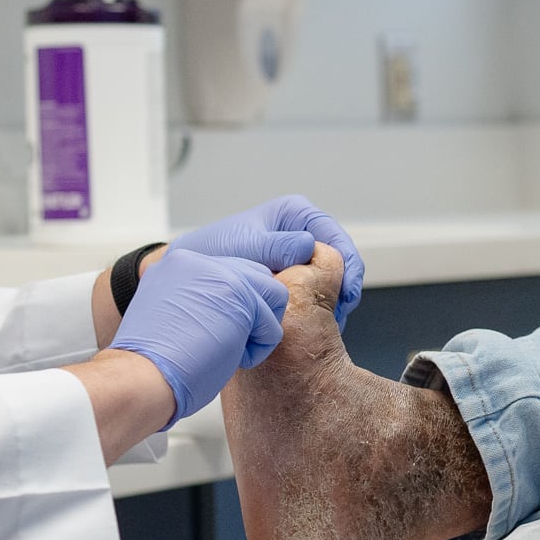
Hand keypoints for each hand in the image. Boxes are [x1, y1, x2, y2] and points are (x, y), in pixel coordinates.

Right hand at [110, 247, 291, 424]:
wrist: (138, 378)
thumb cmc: (153, 364)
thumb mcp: (170, 317)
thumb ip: (199, 301)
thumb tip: (232, 310)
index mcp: (177, 264)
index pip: (231, 273)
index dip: (234, 309)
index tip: (213, 334)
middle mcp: (197, 260)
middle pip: (256, 277)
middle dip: (251, 314)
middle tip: (223, 342)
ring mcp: (218, 273)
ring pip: (272, 294)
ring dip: (257, 330)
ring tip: (227, 350)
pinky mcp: (237, 293)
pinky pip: (272, 323)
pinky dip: (259, 347)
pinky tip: (229, 358)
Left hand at [172, 196, 364, 323]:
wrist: (191, 275)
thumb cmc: (212, 254)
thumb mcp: (246, 247)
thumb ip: (277, 245)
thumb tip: (308, 245)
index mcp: (295, 213)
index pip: (336, 237)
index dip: (348, 266)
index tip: (346, 295)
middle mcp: (300, 231)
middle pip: (339, 261)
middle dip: (343, 289)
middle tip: (339, 317)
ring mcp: (297, 256)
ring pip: (330, 280)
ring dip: (331, 302)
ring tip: (328, 325)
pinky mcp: (292, 277)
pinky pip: (314, 292)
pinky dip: (317, 308)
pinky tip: (313, 324)